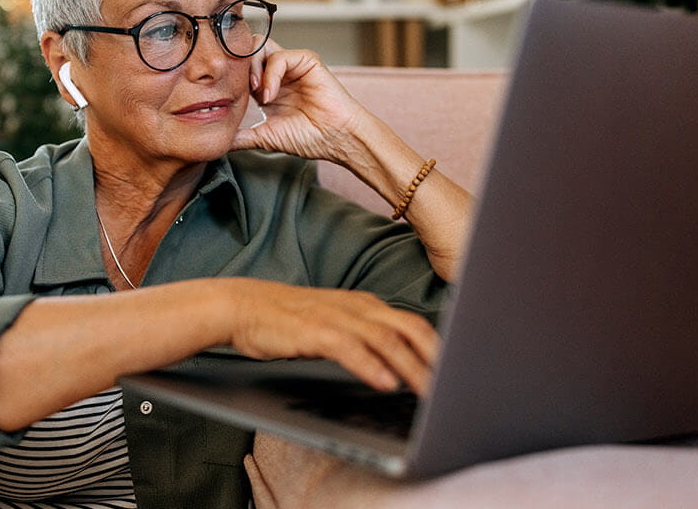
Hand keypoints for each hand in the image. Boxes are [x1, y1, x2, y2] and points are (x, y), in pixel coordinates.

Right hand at [223, 279, 439, 395]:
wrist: (243, 306)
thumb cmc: (289, 320)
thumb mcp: (335, 323)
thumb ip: (365, 337)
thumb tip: (395, 363)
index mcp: (365, 305)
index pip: (413, 324)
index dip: (437, 348)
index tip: (454, 372)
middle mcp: (357, 308)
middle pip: (409, 329)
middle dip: (435, 358)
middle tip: (452, 386)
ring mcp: (337, 317)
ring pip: (386, 340)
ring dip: (411, 367)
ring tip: (429, 392)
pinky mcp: (316, 332)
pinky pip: (351, 349)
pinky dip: (371, 366)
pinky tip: (385, 384)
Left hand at [234, 38, 368, 163]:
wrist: (335, 138)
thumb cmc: (308, 138)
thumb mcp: (266, 137)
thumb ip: (242, 137)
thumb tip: (219, 144)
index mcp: (266, 88)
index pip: (239, 69)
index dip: (229, 78)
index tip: (224, 97)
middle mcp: (277, 73)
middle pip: (246, 52)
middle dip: (238, 68)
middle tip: (239, 91)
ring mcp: (292, 65)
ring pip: (260, 47)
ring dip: (253, 68)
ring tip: (257, 92)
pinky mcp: (306, 60)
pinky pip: (280, 55)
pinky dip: (271, 73)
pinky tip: (270, 94)